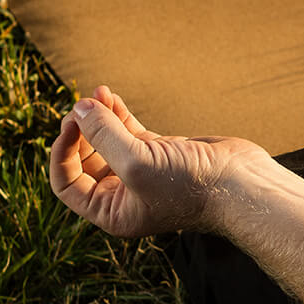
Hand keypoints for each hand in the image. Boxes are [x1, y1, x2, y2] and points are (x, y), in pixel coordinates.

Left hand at [48, 84, 266, 238]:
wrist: (241, 185)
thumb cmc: (190, 186)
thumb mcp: (137, 162)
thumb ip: (104, 135)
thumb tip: (79, 107)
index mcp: (111, 211)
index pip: (67, 183)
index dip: (61, 152)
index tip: (71, 123)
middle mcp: (123, 194)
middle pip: (84, 159)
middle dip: (80, 129)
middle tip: (84, 105)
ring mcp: (142, 171)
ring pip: (106, 141)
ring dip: (98, 116)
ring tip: (98, 92)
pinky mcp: (160, 152)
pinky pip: (127, 131)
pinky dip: (117, 113)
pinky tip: (110, 96)